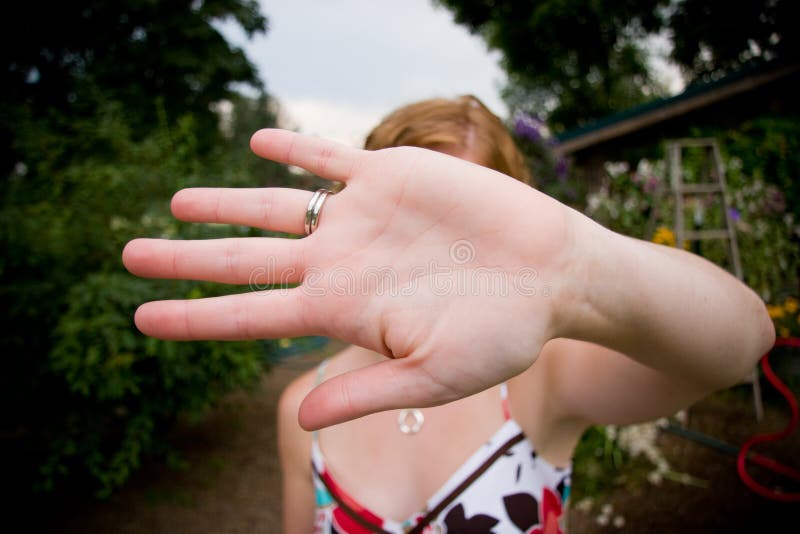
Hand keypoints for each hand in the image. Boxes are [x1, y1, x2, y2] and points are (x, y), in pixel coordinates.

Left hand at [123, 129, 574, 429]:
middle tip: (129, 255)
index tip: (141, 319)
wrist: (552, 274)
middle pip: (246, 259)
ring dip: (225, 203)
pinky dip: (295, 149)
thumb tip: (300, 421)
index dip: (195, 318)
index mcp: (343, 312)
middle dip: (187, 258)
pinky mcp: (390, 177)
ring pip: (275, 207)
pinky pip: (329, 159)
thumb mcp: (434, 377)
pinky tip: (260, 143)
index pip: (251, 316)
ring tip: (175, 203)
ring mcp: (361, 218)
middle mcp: (341, 263)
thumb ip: (366, 392)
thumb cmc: (503, 333)